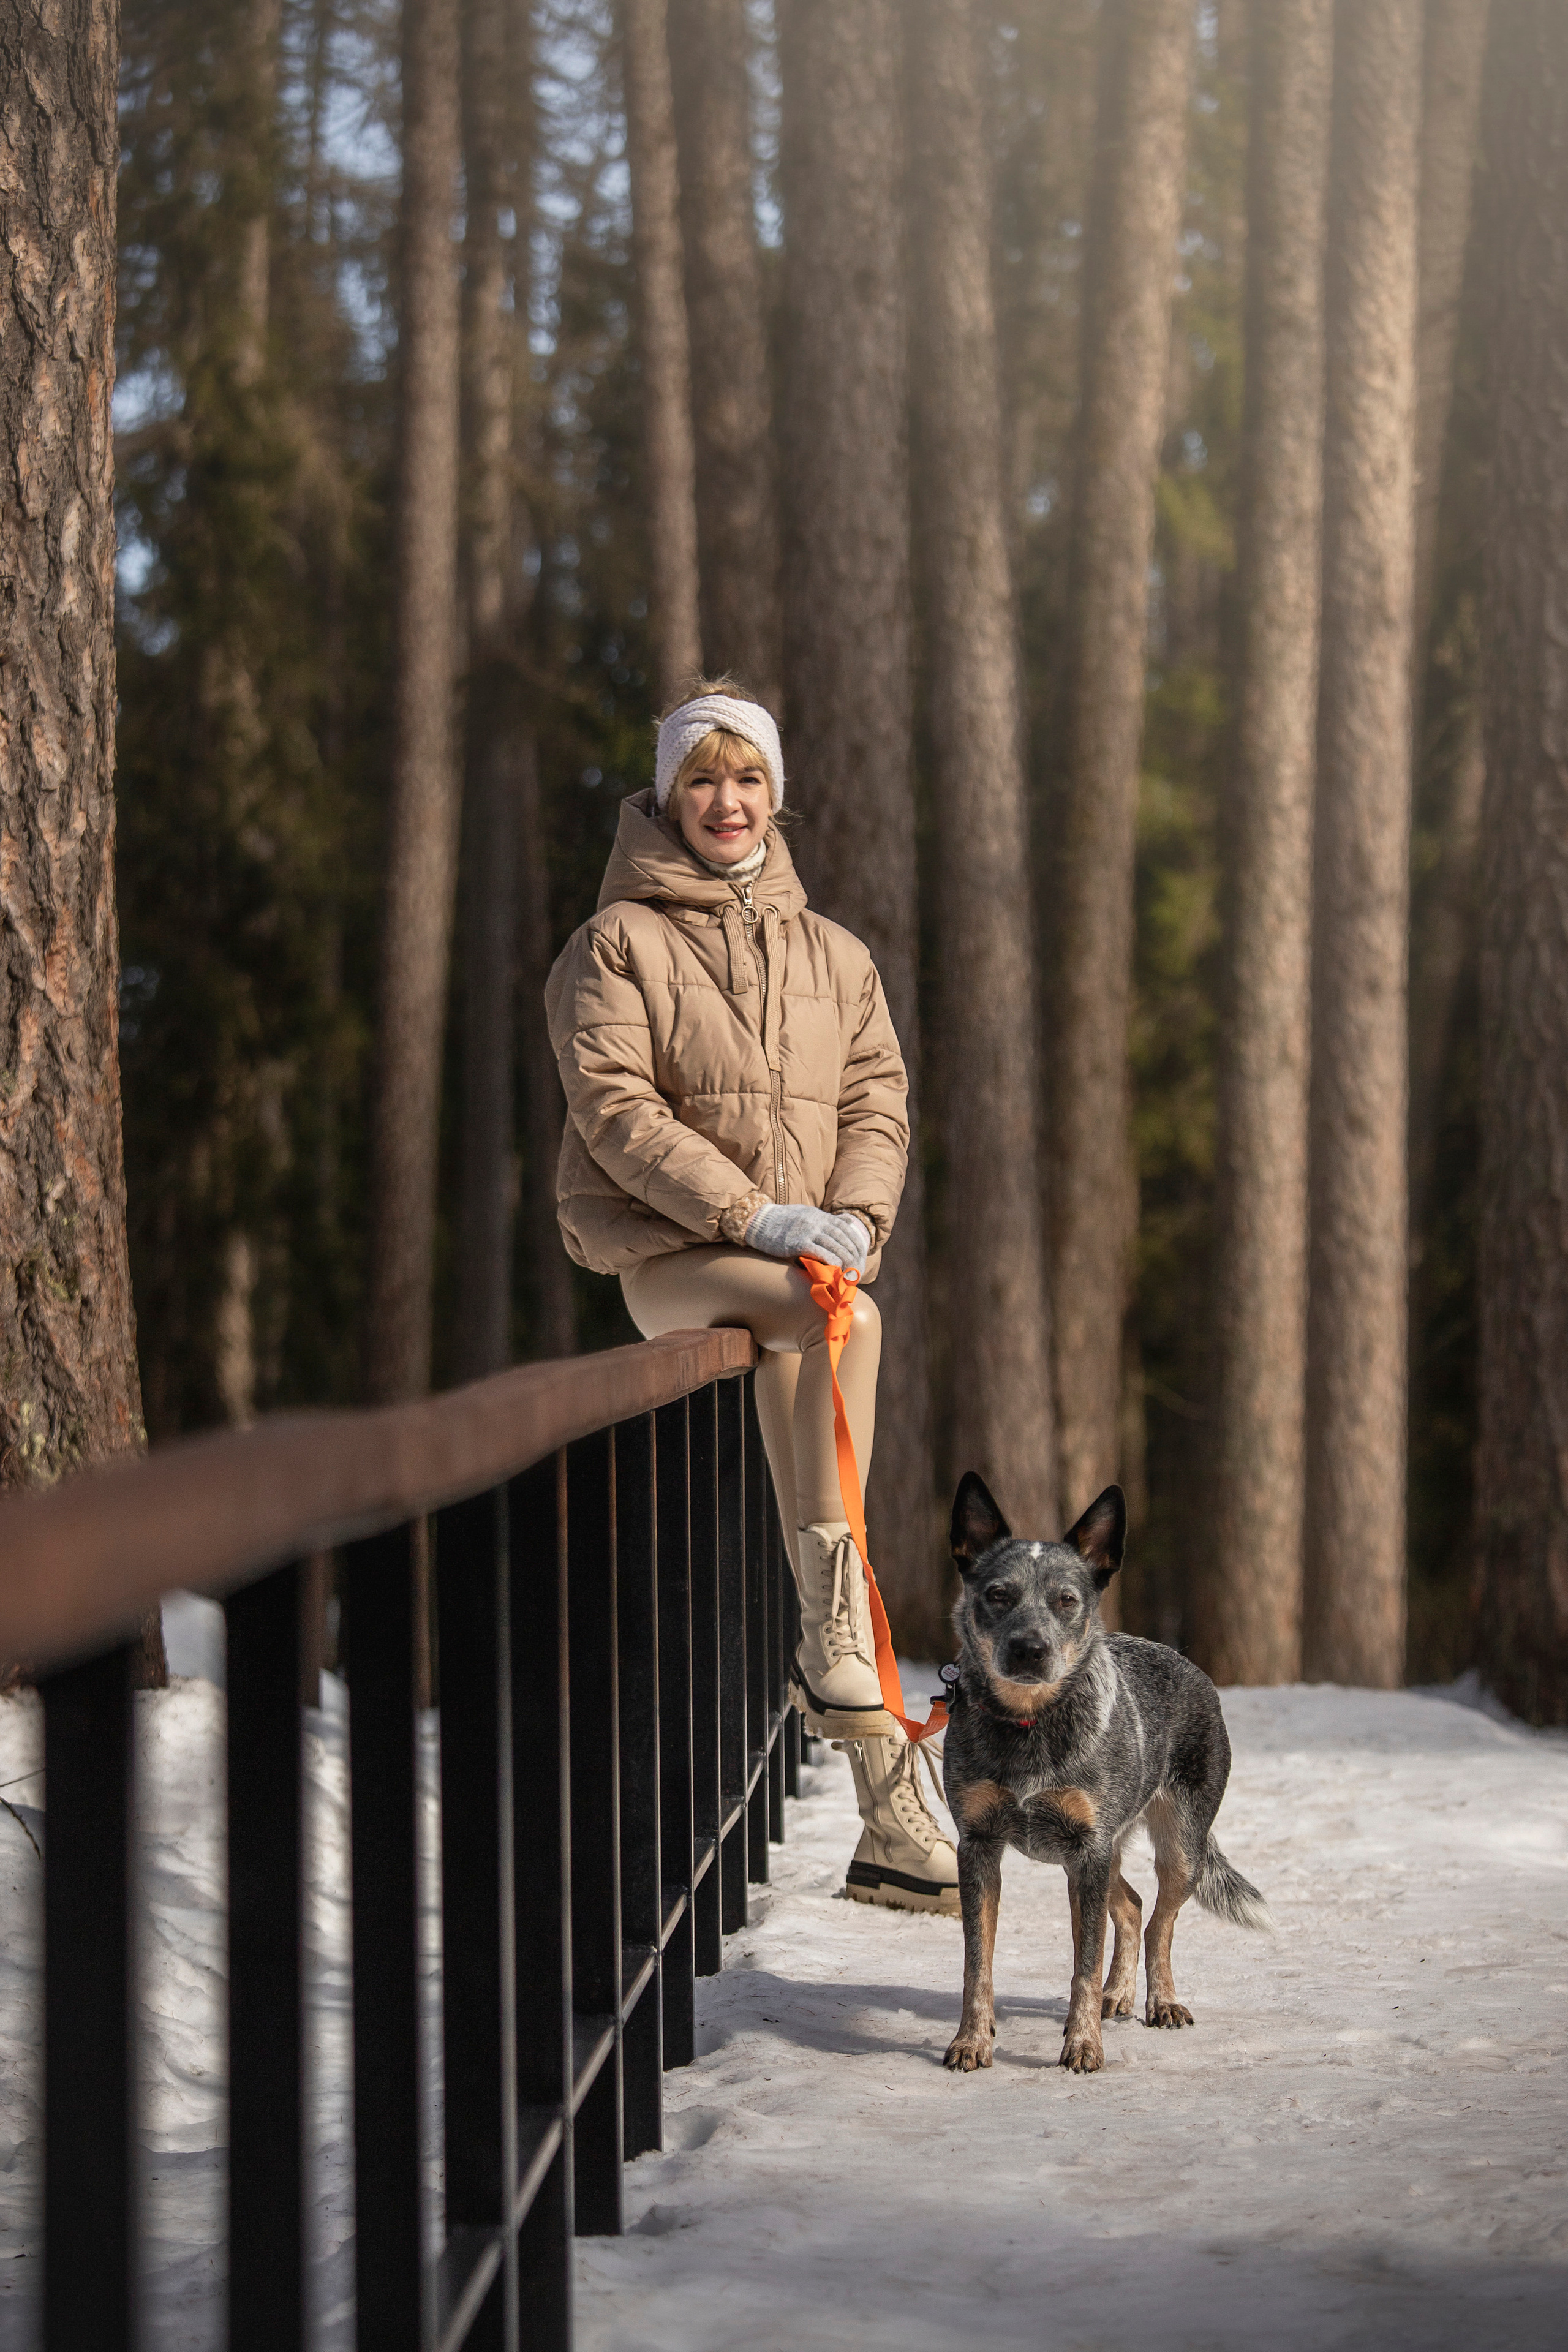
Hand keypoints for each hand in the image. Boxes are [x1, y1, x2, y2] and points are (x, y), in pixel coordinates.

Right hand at [744, 1202, 870, 1275]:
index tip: (861, 1254)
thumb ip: (821, 1221)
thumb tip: (839, 1226)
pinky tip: (836, 1269)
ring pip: (834, 1246)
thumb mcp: (804, 1214)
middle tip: (858, 1268)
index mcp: (819, 1215)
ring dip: (845, 1261)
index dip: (856, 1241)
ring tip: (850, 1272)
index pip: (845, 1227)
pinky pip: (820, 1252)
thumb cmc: (780, 1221)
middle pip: (843, 1238)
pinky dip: (831, 1261)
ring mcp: (808, 1231)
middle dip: (853, 1254)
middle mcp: (816, 1221)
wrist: (758, 1221)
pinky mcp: (798, 1242)